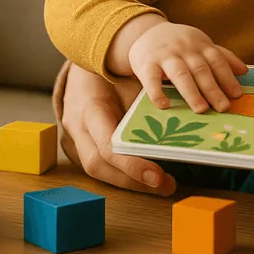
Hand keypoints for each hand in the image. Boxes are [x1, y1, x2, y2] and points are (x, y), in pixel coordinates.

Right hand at [59, 63, 175, 195]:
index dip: (130, 165)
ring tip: (163, 186)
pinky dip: (123, 174)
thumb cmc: (112, 70)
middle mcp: (77, 126)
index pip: (106, 145)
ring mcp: (74, 137)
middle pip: (98, 165)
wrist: (85, 67)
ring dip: (130, 182)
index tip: (157, 177)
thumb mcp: (130, 77)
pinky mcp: (79, 144)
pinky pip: (99, 165)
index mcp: (89, 107)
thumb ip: (146, 100)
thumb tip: (179, 121)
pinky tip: (147, 178)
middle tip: (167, 186)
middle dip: (132, 181)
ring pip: (96, 170)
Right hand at [127, 22, 246, 113]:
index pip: (217, 60)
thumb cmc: (179, 43)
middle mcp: (184, 48)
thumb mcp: (200, 44)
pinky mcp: (146, 63)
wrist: (145, 31)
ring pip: (180, 74)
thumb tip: (244, 71)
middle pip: (201, 69)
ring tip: (201, 109)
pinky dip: (156, 92)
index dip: (227, 77)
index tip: (237, 95)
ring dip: (192, 92)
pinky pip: (151, 78)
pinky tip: (163, 105)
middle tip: (223, 107)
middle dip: (213, 89)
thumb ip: (221, 56)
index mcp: (200, 45)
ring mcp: (165, 55)